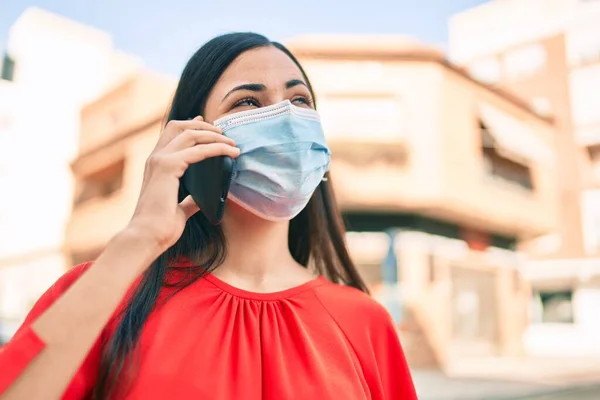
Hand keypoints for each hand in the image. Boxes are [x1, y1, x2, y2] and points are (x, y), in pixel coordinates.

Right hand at [127, 116, 239, 250]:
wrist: (147, 236)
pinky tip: (229, 152)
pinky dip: (216, 148)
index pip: (172, 134)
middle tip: (224, 133)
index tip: (205, 122)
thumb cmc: (160, 226)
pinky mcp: (167, 167)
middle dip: (204, 127)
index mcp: (155, 165)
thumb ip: (189, 200)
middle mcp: (155, 158)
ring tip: (232, 143)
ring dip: (214, 135)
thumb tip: (202, 198)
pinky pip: (198, 150)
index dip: (190, 125)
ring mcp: (160, 160)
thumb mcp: (179, 209)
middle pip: (179, 126)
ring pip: (190, 134)